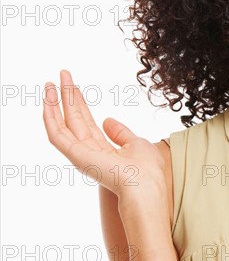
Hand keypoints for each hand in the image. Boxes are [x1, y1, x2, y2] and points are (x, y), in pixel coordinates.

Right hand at [42, 69, 166, 199]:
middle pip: (74, 120)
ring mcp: (81, 155)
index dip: (80, 104)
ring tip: (51, 83)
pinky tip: (48, 101)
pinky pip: (57, 135)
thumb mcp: (136, 143)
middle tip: (63, 75)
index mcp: (104, 150)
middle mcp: (89, 152)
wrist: (146, 185)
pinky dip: (51, 117)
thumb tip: (107, 120)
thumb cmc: (147, 169)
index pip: (86, 123)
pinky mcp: (76, 156)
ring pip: (62, 125)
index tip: (74, 86)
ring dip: (56, 103)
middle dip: (68, 97)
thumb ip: (120, 133)